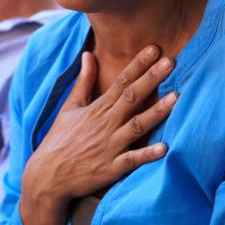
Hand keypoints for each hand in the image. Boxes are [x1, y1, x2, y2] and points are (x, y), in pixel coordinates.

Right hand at [21, 45, 177, 219]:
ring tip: (176, 98)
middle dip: (152, 78)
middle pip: (132, 97)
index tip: (154, 49)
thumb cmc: (60, 139)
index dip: (138, 64)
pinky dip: (147, 154)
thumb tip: (88, 54)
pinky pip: (132, 160)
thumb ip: (84, 81)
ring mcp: (110, 146)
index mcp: (97, 108)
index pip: (121, 81)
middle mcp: (105, 124)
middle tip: (171, 61)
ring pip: (137, 125)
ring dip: (156, 112)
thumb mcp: (69, 107)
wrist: (48, 175)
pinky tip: (164, 148)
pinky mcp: (112, 168)